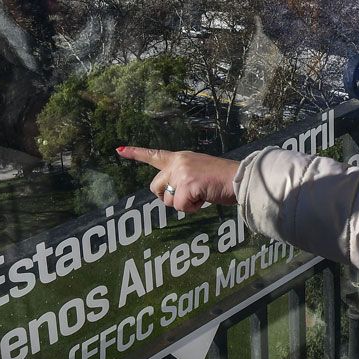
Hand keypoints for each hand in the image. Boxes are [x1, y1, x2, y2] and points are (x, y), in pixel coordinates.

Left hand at [116, 146, 238, 213]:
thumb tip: (170, 195)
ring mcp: (181, 174)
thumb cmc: (222, 178)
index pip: (154, 155)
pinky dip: (192, 208)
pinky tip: (204, 198)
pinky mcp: (187, 185)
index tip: (119, 150)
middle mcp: (177, 163)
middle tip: (187, 196)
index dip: (135, 154)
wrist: (239, 178)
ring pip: (168, 201)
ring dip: (183, 204)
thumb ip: (181, 178)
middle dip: (167, 197)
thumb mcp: (198, 172)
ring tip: (201, 194)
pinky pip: (180, 207)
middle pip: (155, 188)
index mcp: (180, 157)